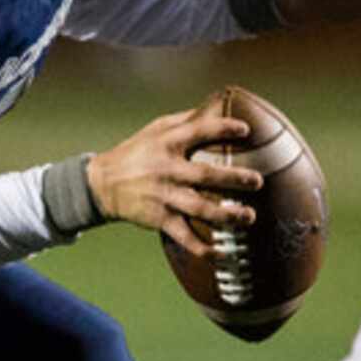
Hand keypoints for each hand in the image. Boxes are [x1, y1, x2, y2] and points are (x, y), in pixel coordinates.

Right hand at [84, 105, 260, 253]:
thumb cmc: (137, 152)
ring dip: (226, 215)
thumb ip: (186, 121)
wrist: (103, 184)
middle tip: (257, 182)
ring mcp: (164, 196)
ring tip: (249, 217)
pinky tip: (222, 253)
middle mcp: (167, 169)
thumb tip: (220, 107)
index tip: (246, 131)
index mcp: (167, 143)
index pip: (198, 131)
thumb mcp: (156, 129)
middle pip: (205, 175)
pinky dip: (202, 248)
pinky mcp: (159, 219)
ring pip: (199, 208)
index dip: (222, 129)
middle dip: (234, 179)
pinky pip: (184, 236)